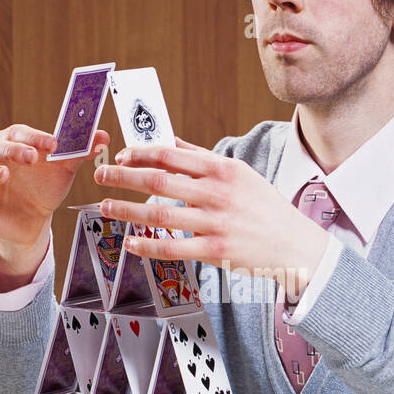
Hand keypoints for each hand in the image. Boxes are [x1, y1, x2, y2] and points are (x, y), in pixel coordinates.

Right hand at [0, 123, 108, 252]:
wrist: (36, 220)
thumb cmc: (44, 187)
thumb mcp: (64, 170)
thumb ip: (80, 153)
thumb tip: (103, 136)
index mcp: (14, 145)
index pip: (19, 133)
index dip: (34, 136)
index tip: (53, 143)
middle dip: (11, 150)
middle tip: (31, 157)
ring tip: (2, 175)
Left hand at [92, 137, 332, 299]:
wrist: (294, 243)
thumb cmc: (264, 207)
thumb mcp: (240, 174)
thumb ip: (203, 158)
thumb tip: (171, 141)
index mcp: (221, 169)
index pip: (171, 155)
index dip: (140, 154)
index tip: (120, 156)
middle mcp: (217, 193)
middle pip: (158, 181)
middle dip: (123, 177)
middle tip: (100, 175)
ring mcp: (215, 223)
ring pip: (159, 215)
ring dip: (127, 210)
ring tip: (105, 207)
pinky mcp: (215, 251)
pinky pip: (173, 248)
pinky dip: (147, 245)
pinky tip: (130, 242)